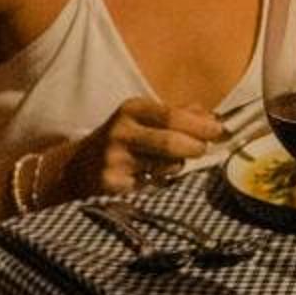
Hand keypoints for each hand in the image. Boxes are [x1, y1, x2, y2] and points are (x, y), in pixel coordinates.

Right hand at [58, 96, 224, 199]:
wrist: (77, 167)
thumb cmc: (122, 139)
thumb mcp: (143, 118)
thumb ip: (178, 114)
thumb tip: (212, 117)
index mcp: (131, 109)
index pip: (172, 116)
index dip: (200, 125)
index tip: (219, 130)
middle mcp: (121, 132)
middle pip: (170, 142)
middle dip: (195, 147)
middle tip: (203, 150)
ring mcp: (115, 160)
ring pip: (164, 166)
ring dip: (178, 165)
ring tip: (173, 162)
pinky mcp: (113, 185)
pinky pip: (152, 184)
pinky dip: (161, 180)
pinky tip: (151, 175)